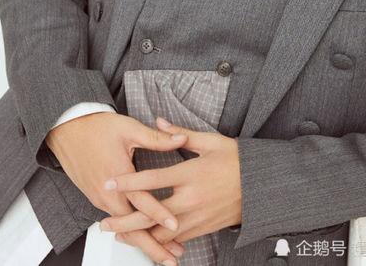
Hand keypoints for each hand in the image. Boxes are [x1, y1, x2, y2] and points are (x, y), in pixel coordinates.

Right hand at [45, 111, 187, 263]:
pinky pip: (117, 220)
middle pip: (132, 227)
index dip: (160, 215)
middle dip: (153, 245)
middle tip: (173, 257)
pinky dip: (132, 232)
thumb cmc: (97, 127)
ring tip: (165, 252)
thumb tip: (181, 138)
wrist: (67, 129)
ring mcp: (100, 199)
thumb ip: (156, 138)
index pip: (142, 202)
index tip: (177, 227)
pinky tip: (144, 236)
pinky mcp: (97, 198)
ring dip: (144, 240)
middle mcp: (107, 194)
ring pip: (125, 227)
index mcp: (117, 177)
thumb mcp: (129, 128)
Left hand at [100, 116, 241, 250]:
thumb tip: (159, 122)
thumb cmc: (236, 160)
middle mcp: (191, 199)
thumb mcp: (210, 141)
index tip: (110, 182)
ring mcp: (197, 217)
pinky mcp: (202, 229)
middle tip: (105, 223)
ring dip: (139, 236)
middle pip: (151, 215)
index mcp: (191, 173)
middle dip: (125, 221)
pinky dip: (160, 241)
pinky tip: (146, 239)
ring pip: (162, 233)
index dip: (129, 182)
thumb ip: (181, 134)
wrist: (261, 186)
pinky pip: (177, 239)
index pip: (153, 179)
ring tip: (120, 234)